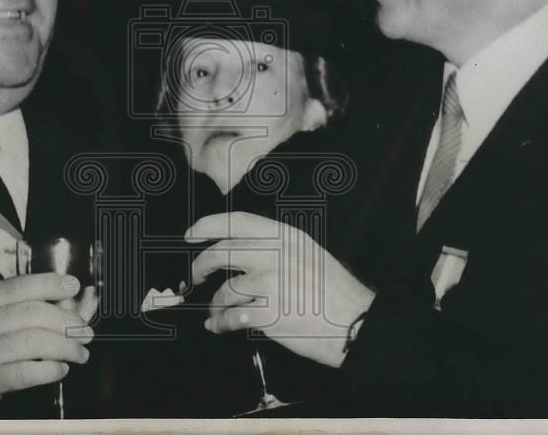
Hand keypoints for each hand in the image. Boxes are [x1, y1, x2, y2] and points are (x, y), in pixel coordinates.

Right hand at [0, 273, 93, 418]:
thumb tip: (81, 297)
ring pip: (33, 341)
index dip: (51, 283)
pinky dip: (49, 370)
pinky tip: (59, 370)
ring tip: (79, 353)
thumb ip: (32, 311)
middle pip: (32, 312)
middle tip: (84, 332)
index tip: (73, 286)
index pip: (19, 284)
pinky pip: (25, 372)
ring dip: (65, 347)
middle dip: (67, 321)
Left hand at [185, 211, 374, 367]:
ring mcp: (271, 283)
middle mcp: (275, 254)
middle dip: (200, 266)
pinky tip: (218, 326)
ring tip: (215, 311)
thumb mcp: (308, 253)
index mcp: (285, 236)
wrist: (357, 323)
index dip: (207, 226)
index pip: (236, 221)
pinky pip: (231, 317)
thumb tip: (240, 250)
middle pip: (220, 253)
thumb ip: (276, 247)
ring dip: (215, 304)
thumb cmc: (334, 292)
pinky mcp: (269, 314)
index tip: (190, 235)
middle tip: (195, 277)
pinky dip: (219, 323)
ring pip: (224, 290)